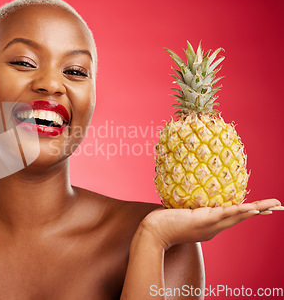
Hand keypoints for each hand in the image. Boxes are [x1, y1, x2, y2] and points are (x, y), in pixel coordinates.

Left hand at [140, 199, 282, 248]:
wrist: (153, 232)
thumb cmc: (163, 222)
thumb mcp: (180, 213)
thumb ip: (187, 205)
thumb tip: (185, 192)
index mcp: (210, 225)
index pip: (233, 217)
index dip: (248, 213)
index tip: (262, 208)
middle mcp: (213, 227)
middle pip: (241, 218)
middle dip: (261, 212)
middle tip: (279, 207)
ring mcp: (210, 225)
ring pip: (237, 216)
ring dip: (256, 210)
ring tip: (273, 206)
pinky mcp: (204, 220)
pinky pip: (226, 214)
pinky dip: (240, 211)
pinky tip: (252, 208)